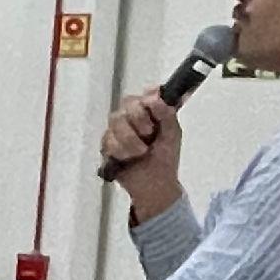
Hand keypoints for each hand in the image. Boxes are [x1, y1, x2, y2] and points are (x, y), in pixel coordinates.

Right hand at [98, 86, 185, 214]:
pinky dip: (121, 151)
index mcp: (152, 111)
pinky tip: (128, 158)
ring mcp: (118, 128)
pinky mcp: (107, 143)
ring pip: (116, 120)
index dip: (149, 101)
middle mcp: (133, 115)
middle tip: (148, 134)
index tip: (156, 113)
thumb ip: (166, 114)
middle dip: (138, 119)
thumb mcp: (172, 135)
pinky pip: (108, 139)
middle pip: (128, 103)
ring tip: (140, 152)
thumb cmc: (165, 158)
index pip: (147, 94)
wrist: (153, 185)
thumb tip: (156, 96)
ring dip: (130, 139)